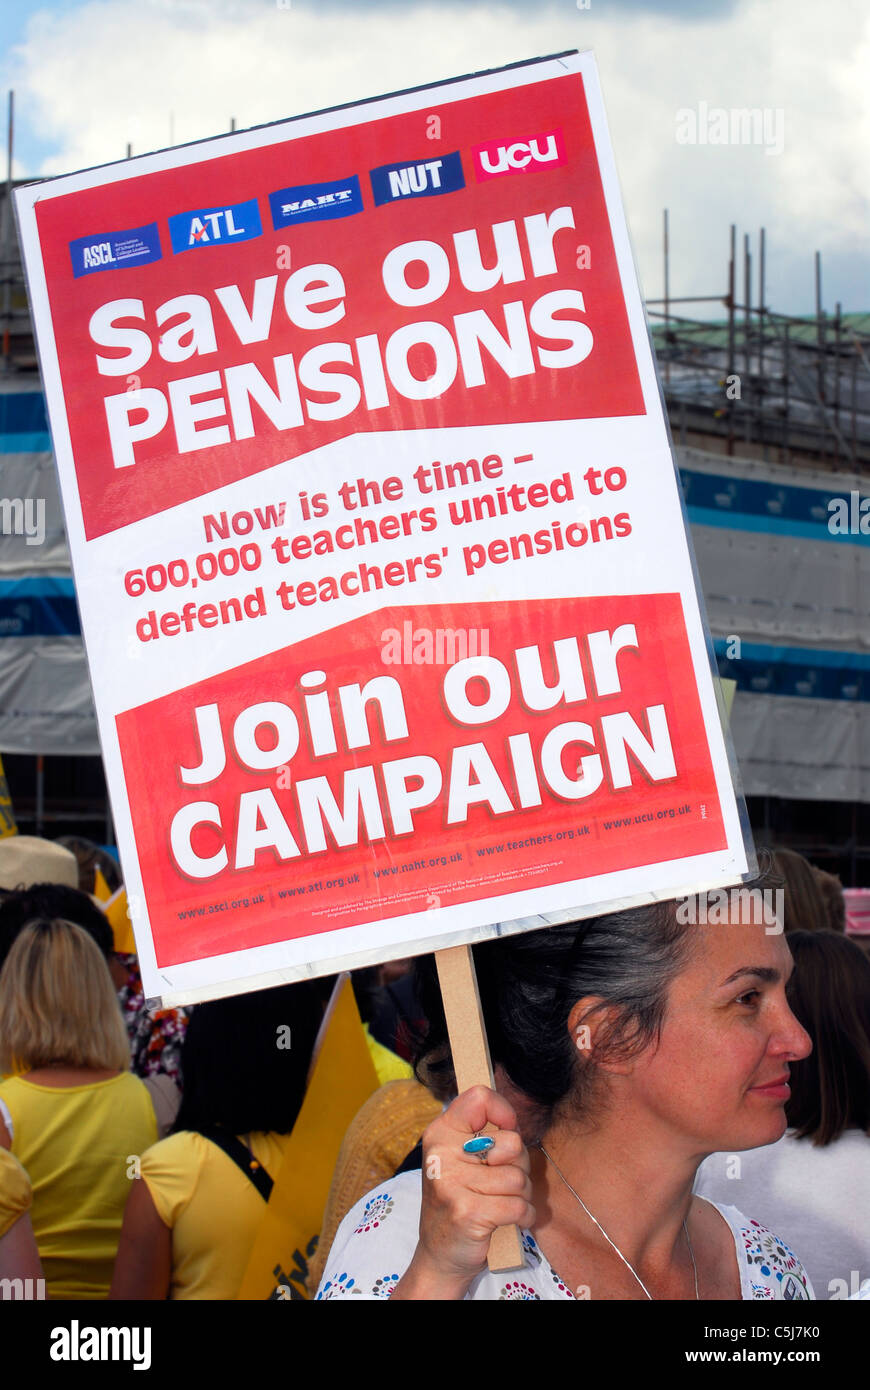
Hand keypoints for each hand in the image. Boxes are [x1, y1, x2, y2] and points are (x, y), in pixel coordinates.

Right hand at [392, 1085, 533, 1299]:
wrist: (439, 1256)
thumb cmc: (460, 1201)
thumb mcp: (461, 1160)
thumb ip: (484, 1136)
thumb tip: (512, 1122)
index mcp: (440, 1133)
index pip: (480, 1097)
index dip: (503, 1114)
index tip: (505, 1134)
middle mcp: (442, 1153)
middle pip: (512, 1142)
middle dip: (520, 1166)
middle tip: (501, 1183)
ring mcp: (452, 1184)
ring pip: (518, 1178)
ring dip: (521, 1196)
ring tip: (502, 1204)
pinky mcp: (468, 1212)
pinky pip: (519, 1206)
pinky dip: (524, 1217)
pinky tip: (511, 1221)